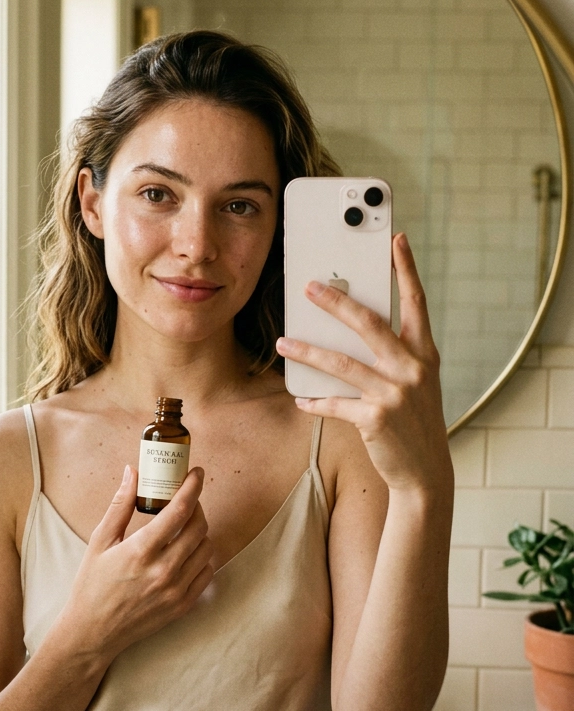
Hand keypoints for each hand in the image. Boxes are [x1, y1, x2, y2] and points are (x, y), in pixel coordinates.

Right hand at [59, 464, 213, 661]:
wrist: (93, 632)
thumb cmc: (92, 585)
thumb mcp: (100, 541)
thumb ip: (120, 505)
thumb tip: (133, 471)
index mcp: (140, 551)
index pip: (179, 510)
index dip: (192, 486)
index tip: (196, 473)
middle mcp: (163, 571)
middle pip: (199, 527)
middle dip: (196, 506)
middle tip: (186, 500)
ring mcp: (176, 591)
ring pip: (207, 548)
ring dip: (200, 531)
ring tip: (184, 526)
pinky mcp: (183, 606)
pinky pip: (207, 572)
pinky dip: (202, 557)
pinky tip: (186, 552)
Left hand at [276, 233, 450, 494]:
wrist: (426, 472)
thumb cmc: (415, 422)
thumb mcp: (416, 383)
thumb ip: (395, 355)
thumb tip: (353, 328)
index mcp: (424, 354)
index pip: (416, 302)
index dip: (406, 269)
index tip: (397, 238)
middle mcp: (412, 368)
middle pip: (369, 323)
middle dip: (336, 301)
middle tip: (309, 286)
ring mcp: (394, 393)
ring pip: (341, 363)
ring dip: (307, 351)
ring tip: (284, 342)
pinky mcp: (375, 418)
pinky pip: (335, 403)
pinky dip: (315, 401)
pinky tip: (300, 398)